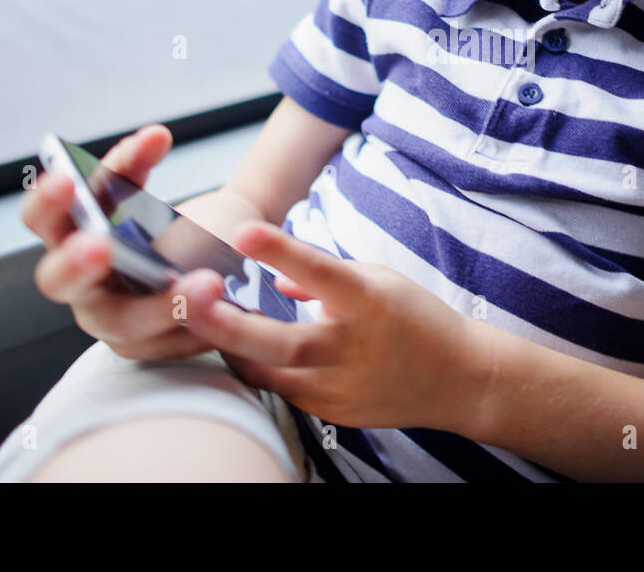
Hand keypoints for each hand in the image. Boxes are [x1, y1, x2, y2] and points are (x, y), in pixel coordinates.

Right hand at [24, 124, 211, 360]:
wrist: (210, 254)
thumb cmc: (157, 218)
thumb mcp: (142, 191)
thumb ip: (138, 166)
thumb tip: (154, 137)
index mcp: (64, 237)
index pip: (40, 218)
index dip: (46, 202)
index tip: (66, 179)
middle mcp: (79, 283)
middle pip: (59, 281)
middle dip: (77, 263)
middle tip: (101, 245)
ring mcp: (111, 319)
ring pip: (123, 322)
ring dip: (162, 304)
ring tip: (209, 283)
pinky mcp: (148, 345)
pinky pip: (171, 339)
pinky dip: (199, 323)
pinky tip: (231, 305)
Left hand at [173, 220, 492, 433]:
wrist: (457, 378)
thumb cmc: (415, 318)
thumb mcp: (380, 278)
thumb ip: (323, 276)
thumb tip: (275, 277)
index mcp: (370, 302)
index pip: (321, 272)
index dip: (281, 252)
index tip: (243, 231)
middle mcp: (354, 348)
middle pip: (279, 342)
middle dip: (226, 324)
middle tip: (186, 300)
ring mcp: (341, 388)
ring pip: (267, 372)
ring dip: (230, 346)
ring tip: (201, 321)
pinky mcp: (331, 412)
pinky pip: (281, 389)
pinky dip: (258, 367)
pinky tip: (240, 348)